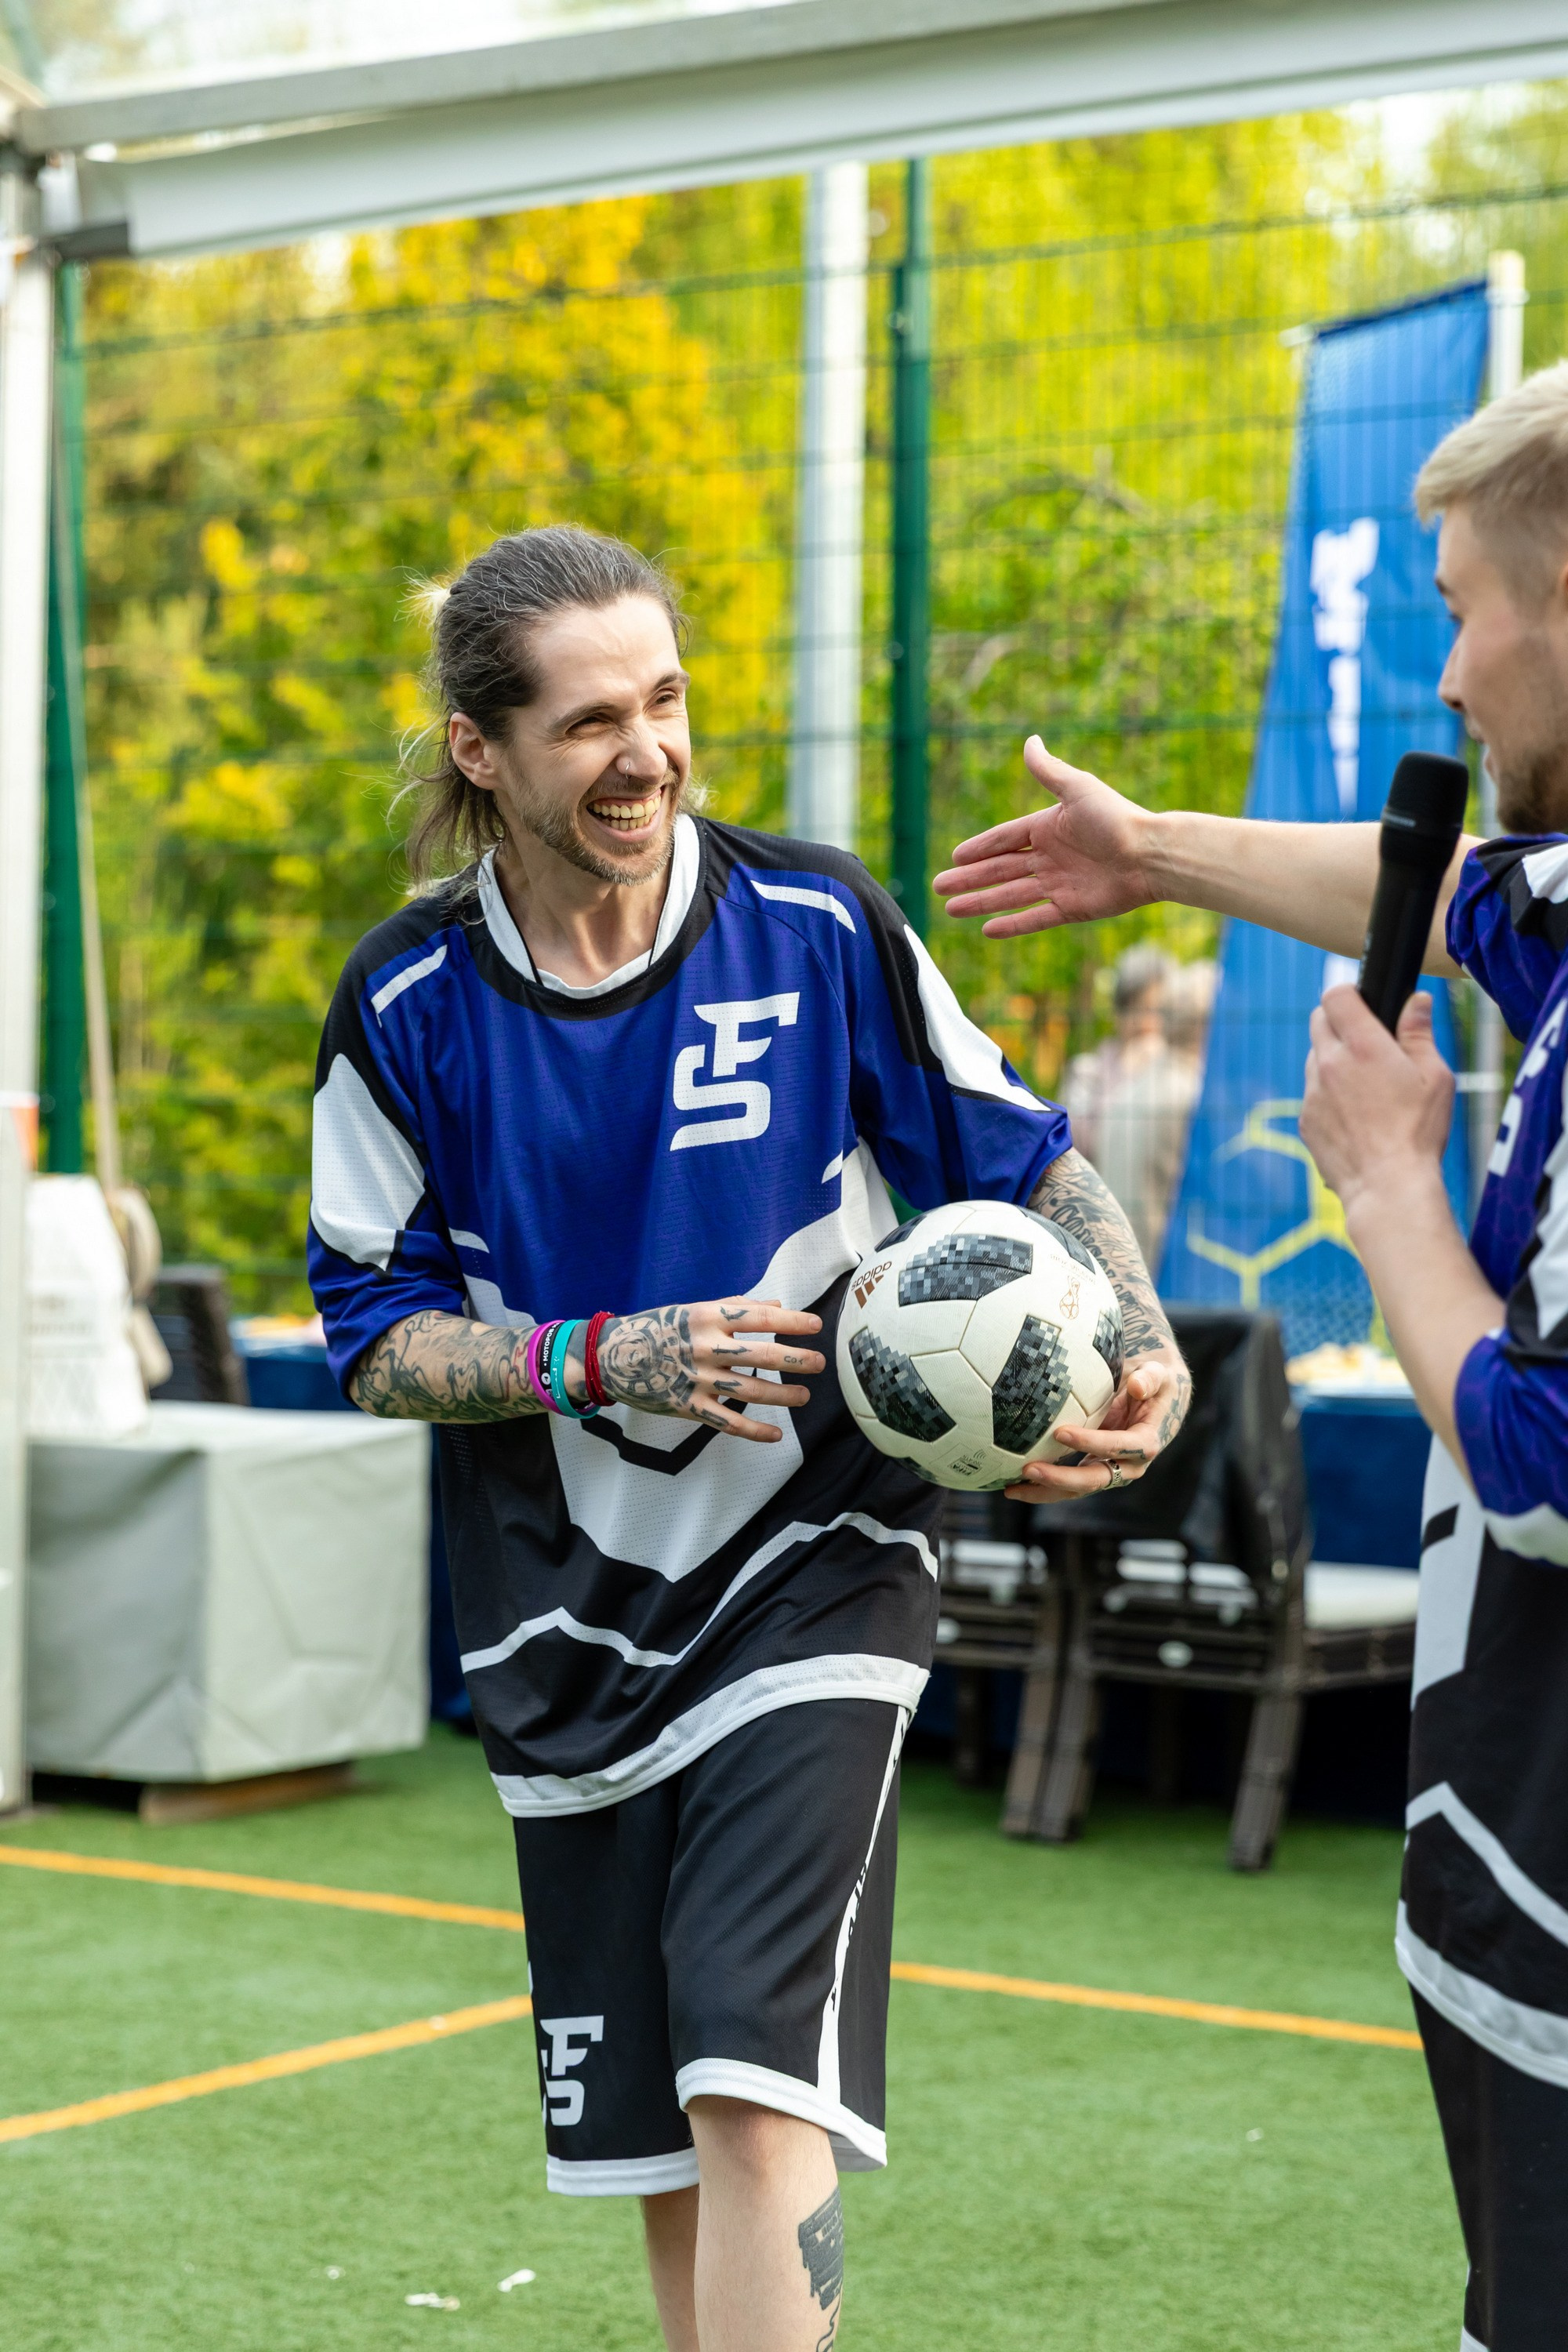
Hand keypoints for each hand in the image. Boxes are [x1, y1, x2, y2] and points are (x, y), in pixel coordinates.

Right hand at [595, 1298, 823, 1441]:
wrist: (612, 1356)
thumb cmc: (658, 1327)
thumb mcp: (694, 1309)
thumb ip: (736, 1307)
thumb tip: (778, 1306)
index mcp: (708, 1317)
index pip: (760, 1318)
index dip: (792, 1322)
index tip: (815, 1325)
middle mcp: (705, 1347)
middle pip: (763, 1356)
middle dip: (797, 1361)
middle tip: (820, 1363)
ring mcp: (697, 1379)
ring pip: (751, 1391)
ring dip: (784, 1396)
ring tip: (805, 1395)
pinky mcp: (688, 1406)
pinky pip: (727, 1422)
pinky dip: (755, 1431)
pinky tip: (776, 1434)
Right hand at [933, 737, 1155, 936]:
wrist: (1151, 855)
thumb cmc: (1116, 819)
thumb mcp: (1077, 789)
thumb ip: (1049, 771)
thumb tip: (1030, 740)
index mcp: (1049, 828)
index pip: (1004, 840)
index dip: (979, 848)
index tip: (954, 856)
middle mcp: (1051, 857)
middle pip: (1000, 870)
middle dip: (969, 879)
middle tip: (939, 887)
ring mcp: (1060, 884)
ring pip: (1010, 895)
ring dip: (981, 902)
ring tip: (951, 910)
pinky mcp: (1072, 908)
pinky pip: (1035, 918)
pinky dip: (1012, 925)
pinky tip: (987, 929)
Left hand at [1002, 1351, 1189, 1501]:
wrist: (1157, 1398)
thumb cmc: (1155, 1382)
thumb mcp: (1158, 1374)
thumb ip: (1149, 1378)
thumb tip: (1137, 1385)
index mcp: (1145, 1443)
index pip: (1116, 1446)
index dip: (1090, 1442)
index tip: (1060, 1432)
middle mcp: (1128, 1465)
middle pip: (1094, 1479)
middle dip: (1060, 1478)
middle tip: (1027, 1469)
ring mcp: (1110, 1471)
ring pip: (1077, 1489)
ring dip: (1045, 1491)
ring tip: (1011, 1489)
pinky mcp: (1094, 1469)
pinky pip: (1068, 1483)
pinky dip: (1043, 1485)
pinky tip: (1014, 1483)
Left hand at [1299, 987, 1454, 1219]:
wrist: (1387, 1186)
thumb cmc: (1418, 1132)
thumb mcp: (1434, 1076)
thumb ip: (1419, 1033)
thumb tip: (1416, 999)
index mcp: (1362, 1046)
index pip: (1336, 996)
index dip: (1348, 993)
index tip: (1362, 1002)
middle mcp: (1329, 1064)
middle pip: (1318, 1021)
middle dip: (1338, 1022)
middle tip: (1365, 1040)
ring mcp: (1312, 1093)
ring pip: (1314, 1058)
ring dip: (1333, 1059)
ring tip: (1365, 1084)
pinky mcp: (1305, 1120)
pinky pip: (1312, 1093)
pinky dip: (1328, 1094)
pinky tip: (1355, 1114)